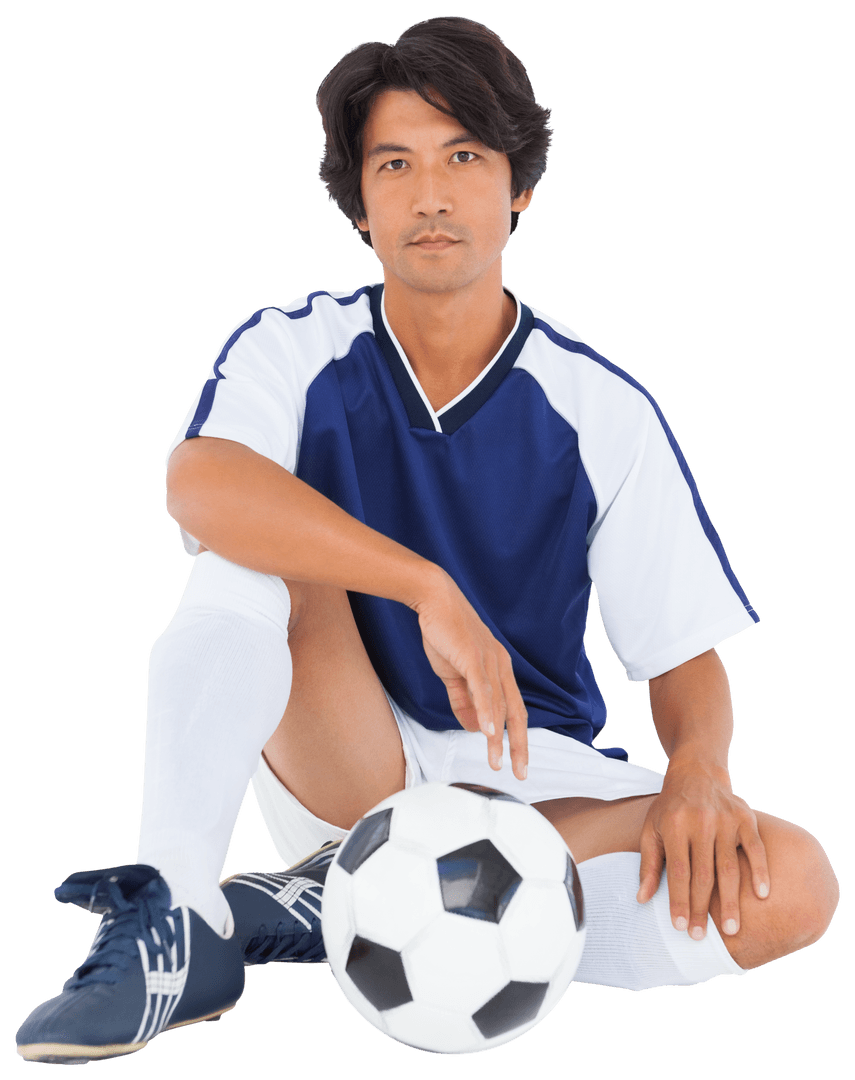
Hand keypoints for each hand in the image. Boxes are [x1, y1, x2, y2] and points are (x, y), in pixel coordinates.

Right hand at [413, 570, 527, 780]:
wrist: (434, 600)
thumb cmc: (445, 633)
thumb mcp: (454, 673)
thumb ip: (464, 701)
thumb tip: (475, 727)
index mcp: (499, 669)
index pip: (514, 709)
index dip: (518, 737)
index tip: (517, 762)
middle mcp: (500, 666)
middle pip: (514, 712)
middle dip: (519, 745)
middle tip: (520, 771)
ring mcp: (489, 661)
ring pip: (498, 706)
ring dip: (498, 737)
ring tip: (497, 761)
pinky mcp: (473, 656)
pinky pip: (482, 689)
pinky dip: (487, 712)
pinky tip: (488, 732)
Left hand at [636, 758, 769, 938]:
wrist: (697, 773)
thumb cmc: (671, 808)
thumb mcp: (652, 829)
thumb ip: (648, 864)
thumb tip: (642, 899)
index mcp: (675, 826)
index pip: (678, 871)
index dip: (679, 900)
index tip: (679, 927)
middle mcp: (701, 822)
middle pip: (703, 874)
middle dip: (702, 909)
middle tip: (702, 937)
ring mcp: (725, 820)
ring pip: (729, 867)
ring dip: (730, 901)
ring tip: (731, 929)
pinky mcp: (746, 818)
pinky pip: (756, 849)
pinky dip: (760, 871)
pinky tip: (762, 895)